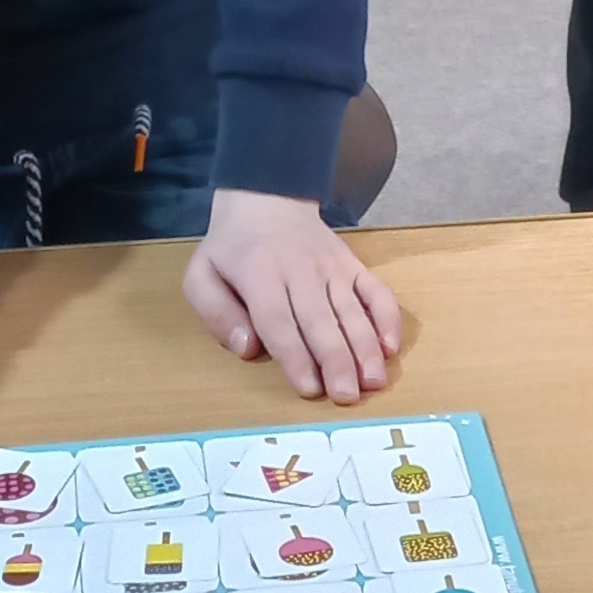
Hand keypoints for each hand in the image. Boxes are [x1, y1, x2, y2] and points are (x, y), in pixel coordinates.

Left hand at [183, 189, 402, 404]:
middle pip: (320, 321)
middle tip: (347, 396)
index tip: (308, 388)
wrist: (267, 196)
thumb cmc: (232, 248)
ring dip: (366, 348)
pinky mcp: (353, 265)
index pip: (278, 321)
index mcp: (259, 275)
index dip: (294, 356)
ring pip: (352, 311)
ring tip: (374, 382)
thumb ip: (217, 314)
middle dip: (336, 361)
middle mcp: (300, 271)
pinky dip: (388, 317)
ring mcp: (332, 267)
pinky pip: (376, 291)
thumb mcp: (201, 275)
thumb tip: (247, 348)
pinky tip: (391, 347)